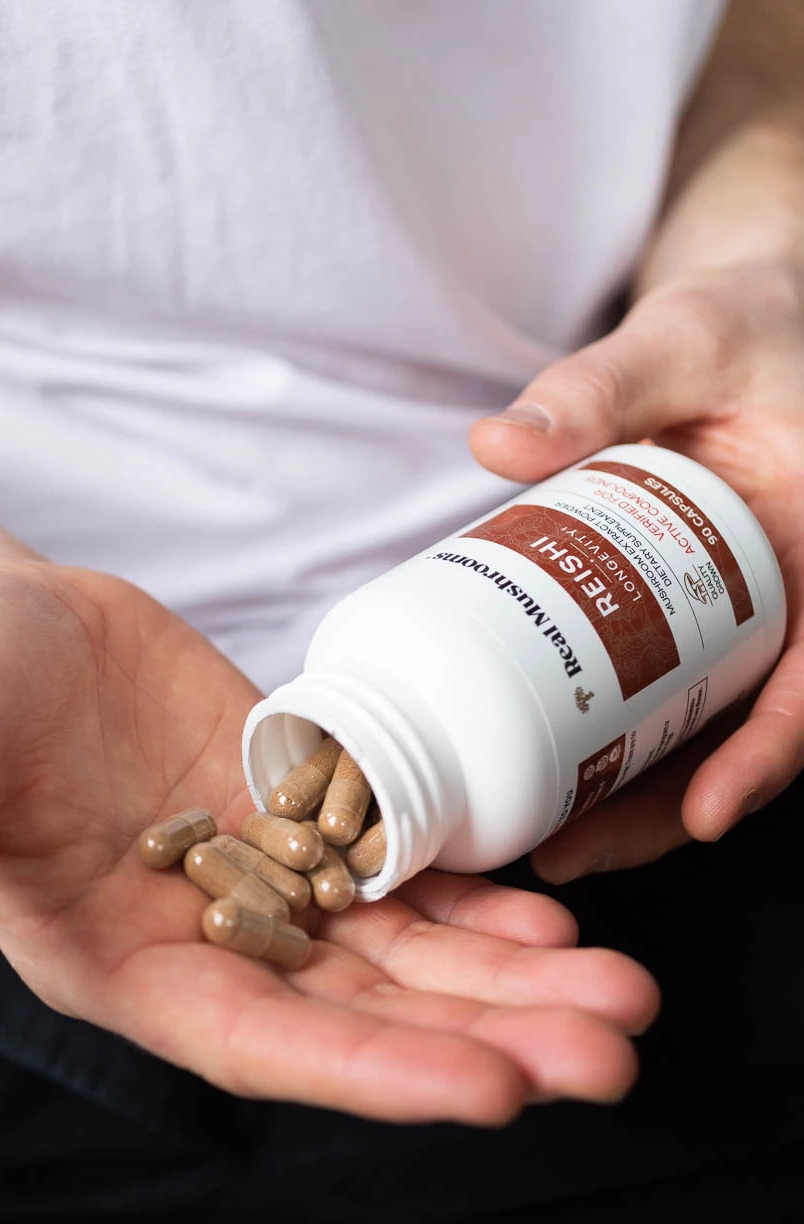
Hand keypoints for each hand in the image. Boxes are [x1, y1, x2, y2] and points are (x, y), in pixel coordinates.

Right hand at [0, 561, 657, 1123]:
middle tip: (609, 1052)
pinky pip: (395, 879)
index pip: (259, 1042)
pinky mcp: (294, 823)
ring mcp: (258, 889)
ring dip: (507, 983)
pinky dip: (472, 904)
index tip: (490, 1092)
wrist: (0, 625)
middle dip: (483, 1039)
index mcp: (119, 964)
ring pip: (397, 956)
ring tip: (619, 996)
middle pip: (360, 1016)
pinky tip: (551, 919)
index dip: (370, 1072)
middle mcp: (203, 947)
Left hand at [469, 262, 803, 881]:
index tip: (707, 812)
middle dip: (665, 810)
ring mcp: (749, 621)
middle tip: (570, 849)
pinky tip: (548, 772)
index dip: (768, 754)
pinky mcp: (702, 621)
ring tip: (546, 839)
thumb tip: (498, 442)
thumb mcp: (687, 338)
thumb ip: (603, 384)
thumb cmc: (747, 327)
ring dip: (633, 798)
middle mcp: (799, 605)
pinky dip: (618, 743)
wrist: (747, 329)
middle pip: (747, 735)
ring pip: (704, 733)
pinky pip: (670, 697)